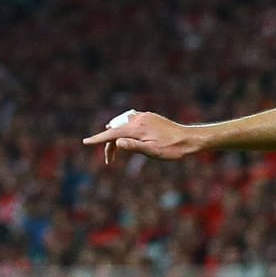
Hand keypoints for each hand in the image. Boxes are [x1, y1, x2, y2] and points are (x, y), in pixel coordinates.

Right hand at [82, 110, 199, 163]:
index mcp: (137, 128)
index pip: (112, 134)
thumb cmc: (173, 148)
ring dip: (117, 136)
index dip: (98, 139)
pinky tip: (127, 135)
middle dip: (109, 144)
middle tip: (109, 160)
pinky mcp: (150, 117)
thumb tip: (117, 143)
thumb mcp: (153, 151)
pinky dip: (125, 129)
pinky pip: (131, 121)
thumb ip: (134, 146)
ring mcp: (144, 116)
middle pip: (116, 130)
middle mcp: (138, 119)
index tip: (85, 142)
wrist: (190, 139)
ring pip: (123, 125)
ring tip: (114, 148)